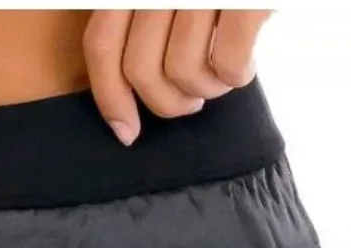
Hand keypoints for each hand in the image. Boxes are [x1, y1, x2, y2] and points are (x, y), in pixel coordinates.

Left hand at [85, 11, 270, 143]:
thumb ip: (149, 19)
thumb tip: (136, 87)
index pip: (104, 44)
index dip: (110, 97)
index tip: (125, 132)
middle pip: (141, 70)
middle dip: (166, 103)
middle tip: (191, 101)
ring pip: (183, 72)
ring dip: (207, 89)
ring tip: (222, 76)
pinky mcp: (243, 0)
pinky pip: (227, 64)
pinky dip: (236, 77)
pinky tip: (246, 67)